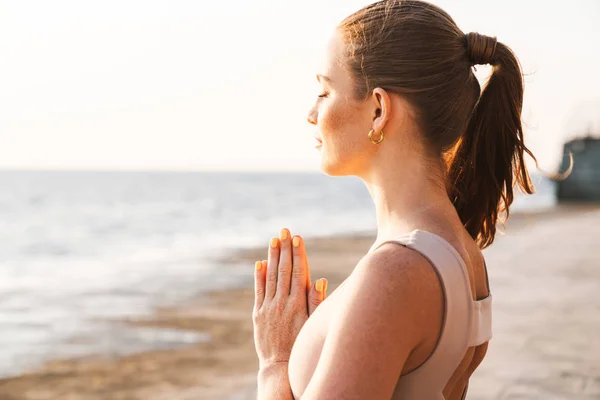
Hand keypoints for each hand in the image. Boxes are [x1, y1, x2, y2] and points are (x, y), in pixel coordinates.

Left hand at [253, 228, 326, 368]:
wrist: (279, 366)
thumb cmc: (302, 345)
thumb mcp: (313, 324)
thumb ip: (317, 301)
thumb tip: (320, 279)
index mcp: (298, 303)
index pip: (299, 272)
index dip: (298, 254)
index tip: (298, 238)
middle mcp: (282, 302)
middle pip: (284, 270)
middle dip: (285, 248)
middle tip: (285, 231)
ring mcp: (268, 307)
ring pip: (271, 276)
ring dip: (272, 256)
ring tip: (274, 240)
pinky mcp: (258, 314)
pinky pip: (258, 290)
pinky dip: (259, 275)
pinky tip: (260, 263)